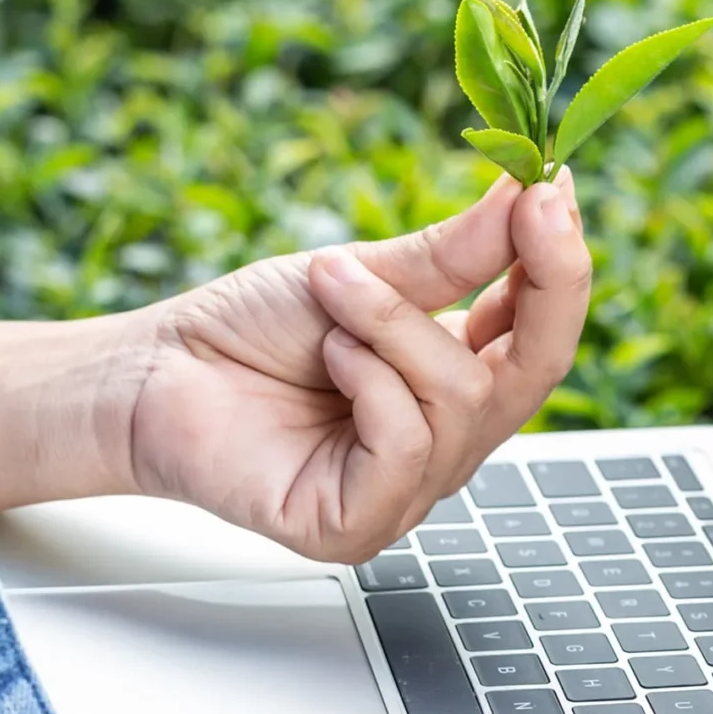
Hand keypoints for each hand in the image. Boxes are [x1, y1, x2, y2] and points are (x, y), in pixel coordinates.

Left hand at [122, 173, 590, 560]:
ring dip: (394, 325)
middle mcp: (447, 439)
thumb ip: (456, 253)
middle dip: (544, 281)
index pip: (542, 332)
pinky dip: (369, 385)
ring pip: (463, 398)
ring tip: (331, 293)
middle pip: (540, 370)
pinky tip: (327, 362)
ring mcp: (409, 489)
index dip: (562, 263)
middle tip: (529, 208)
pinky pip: (408, 447)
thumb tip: (533, 191)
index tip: (556, 188)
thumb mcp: (364, 275)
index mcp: (456, 379)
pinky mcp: (359, 524)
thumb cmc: (248, 331)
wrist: (150, 373)